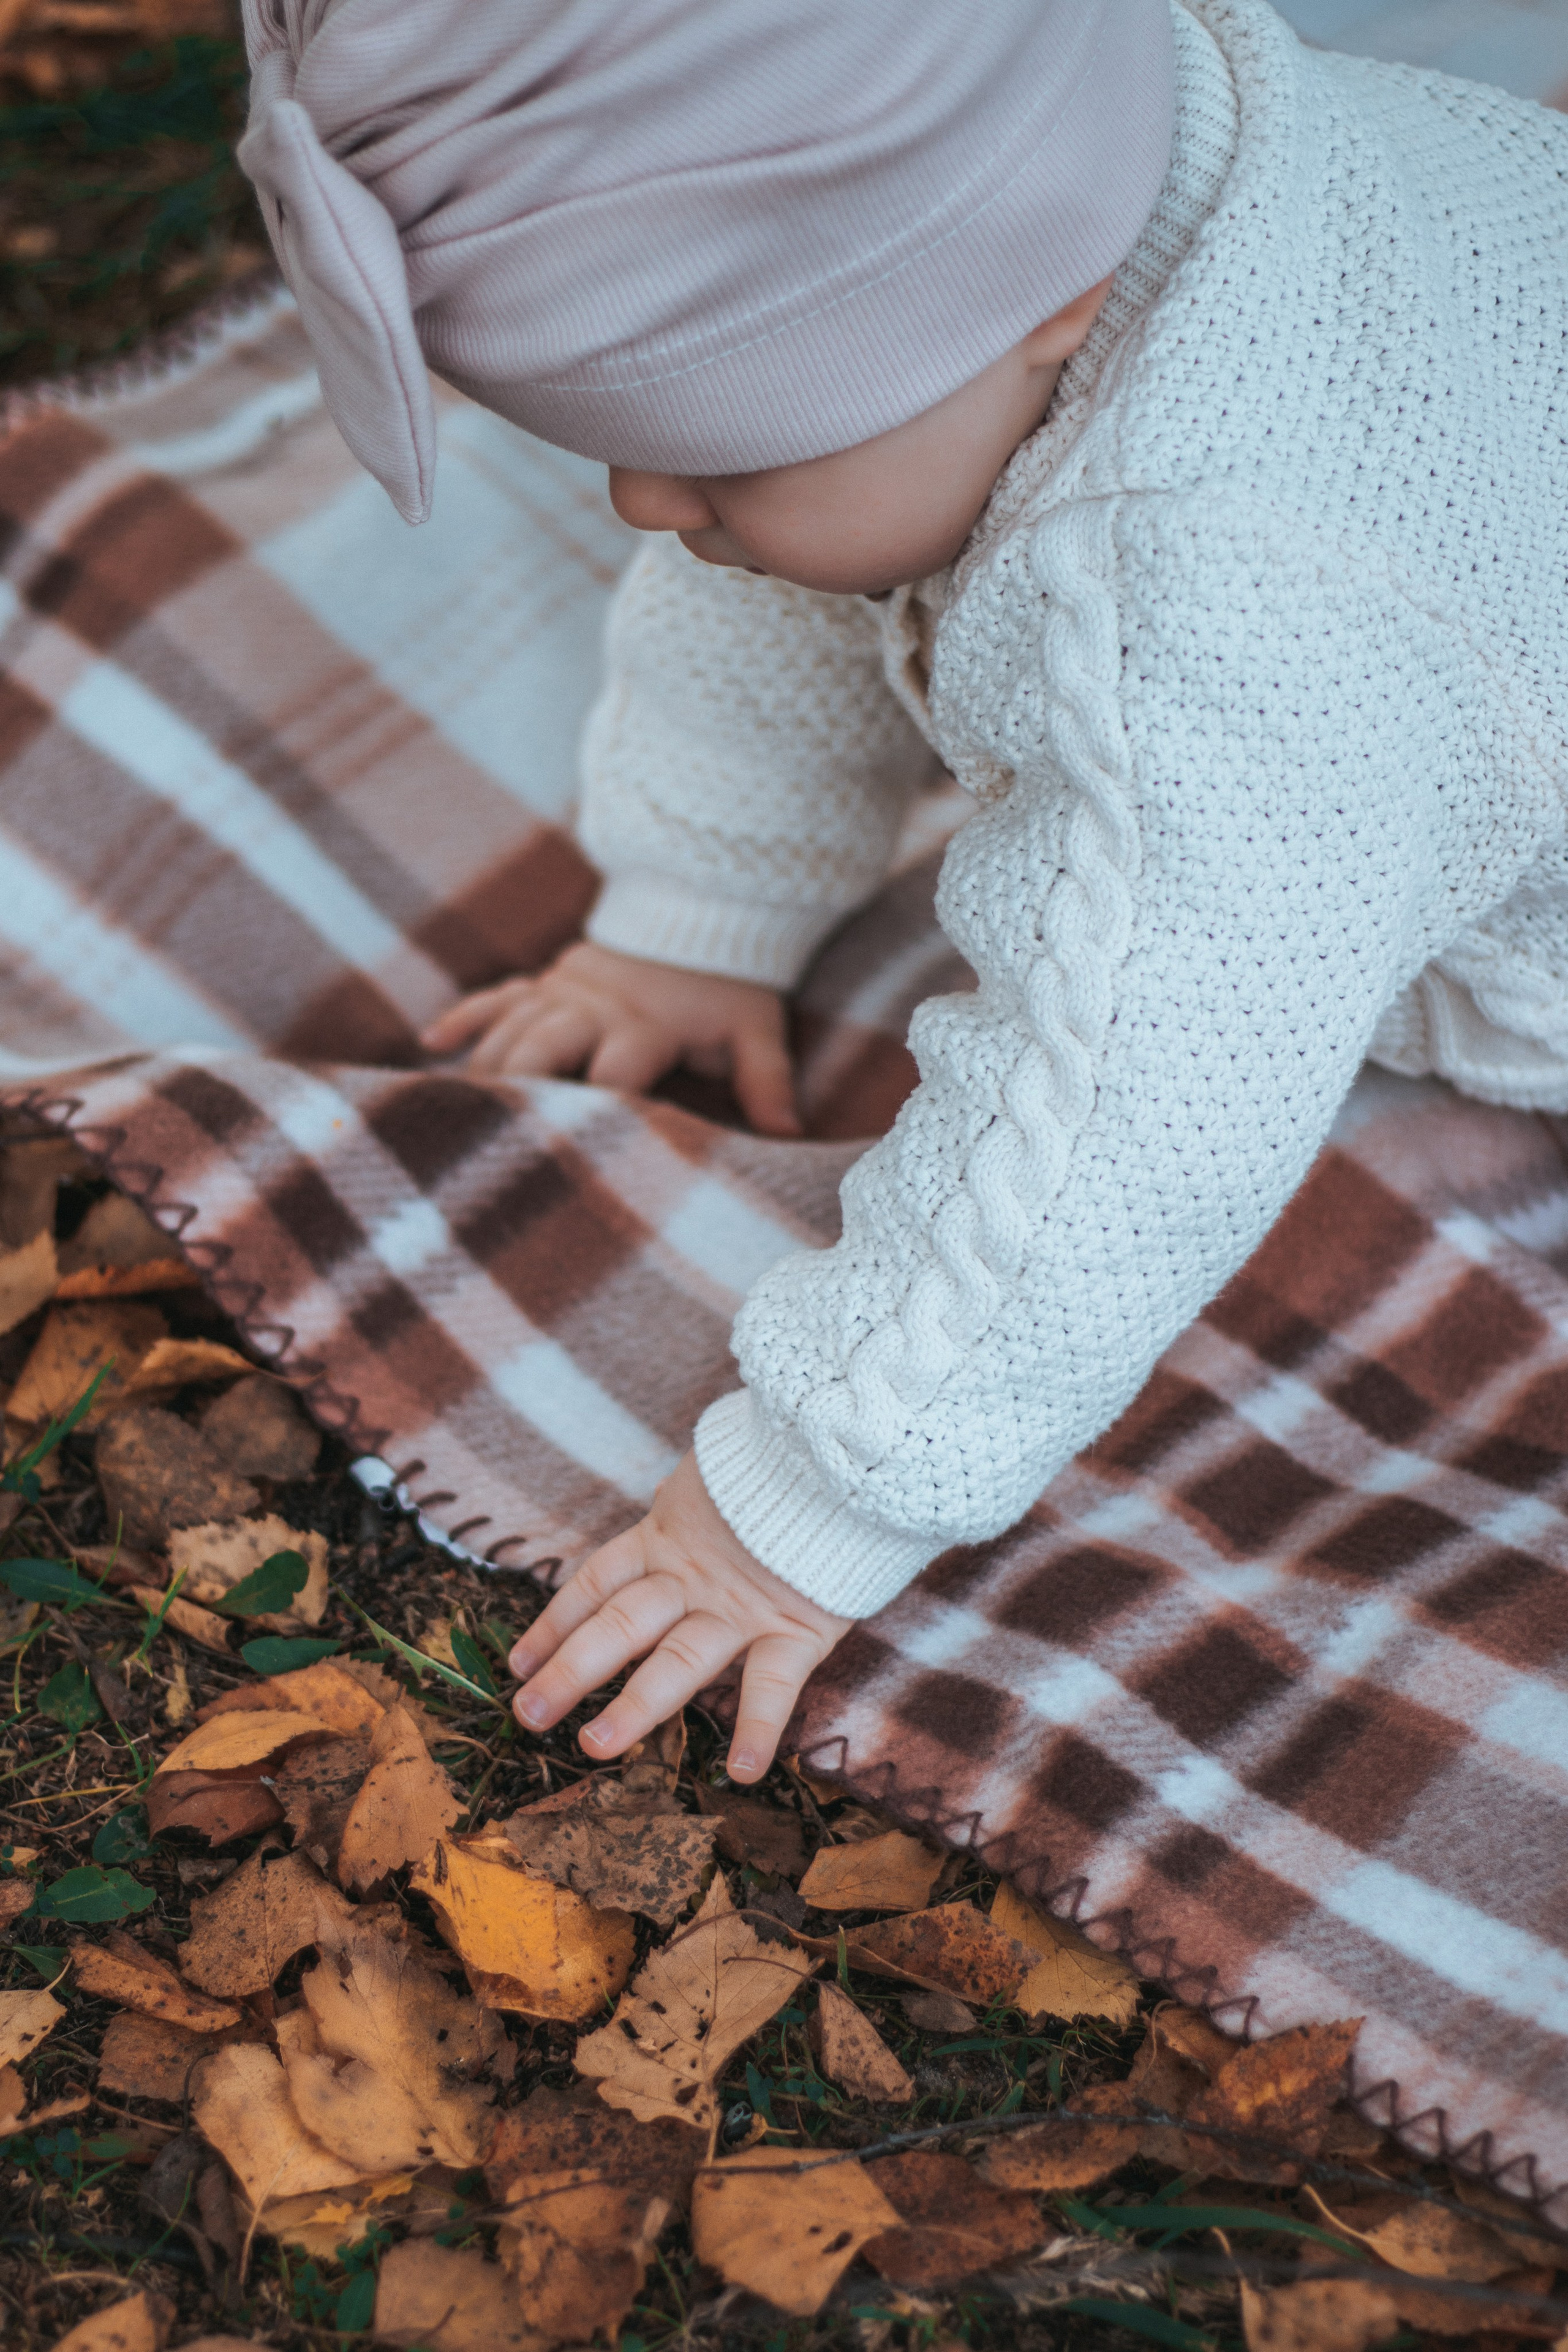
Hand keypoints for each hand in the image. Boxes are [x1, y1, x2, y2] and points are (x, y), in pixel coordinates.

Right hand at [421, 941, 799, 1136]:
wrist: (704, 910)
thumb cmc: (731, 986)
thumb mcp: (757, 1030)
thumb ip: (767, 1082)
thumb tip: (790, 1135)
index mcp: (644, 1024)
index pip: (612, 1073)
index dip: (593, 1109)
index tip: (573, 1148)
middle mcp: (594, 1006)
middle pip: (540, 1048)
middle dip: (515, 1089)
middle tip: (488, 1134)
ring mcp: (563, 989)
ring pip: (510, 1027)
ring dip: (484, 1067)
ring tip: (453, 1111)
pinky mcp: (547, 979)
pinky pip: (497, 994)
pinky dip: (465, 1016)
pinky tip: (431, 1045)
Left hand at [508, 1451, 849, 1782]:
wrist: (849, 1452)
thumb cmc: (781, 1469)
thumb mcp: (715, 1481)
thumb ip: (685, 1509)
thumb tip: (660, 1513)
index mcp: (669, 1536)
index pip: (596, 1582)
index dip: (555, 1622)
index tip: (519, 1663)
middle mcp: (695, 1577)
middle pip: (621, 1625)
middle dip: (571, 1670)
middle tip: (527, 1714)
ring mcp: (743, 1605)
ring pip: (678, 1659)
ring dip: (636, 1705)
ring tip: (594, 1746)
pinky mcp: (798, 1624)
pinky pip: (774, 1684)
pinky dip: (758, 1727)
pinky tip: (741, 1771)